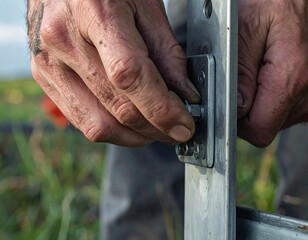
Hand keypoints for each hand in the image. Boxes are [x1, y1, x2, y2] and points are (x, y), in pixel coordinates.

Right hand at [27, 0, 199, 146]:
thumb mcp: (146, 5)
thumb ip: (167, 52)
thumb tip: (184, 94)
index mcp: (95, 13)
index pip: (131, 76)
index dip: (162, 109)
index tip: (184, 125)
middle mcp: (65, 41)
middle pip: (119, 108)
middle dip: (156, 128)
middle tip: (176, 128)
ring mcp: (49, 63)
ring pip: (99, 125)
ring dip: (135, 136)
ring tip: (154, 128)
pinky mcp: (45, 78)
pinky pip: (82, 120)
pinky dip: (112, 129)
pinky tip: (128, 122)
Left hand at [237, 0, 307, 146]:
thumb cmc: (273, 1)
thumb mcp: (246, 28)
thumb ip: (240, 71)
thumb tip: (236, 106)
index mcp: (291, 78)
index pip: (259, 129)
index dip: (237, 121)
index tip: (226, 104)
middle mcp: (307, 93)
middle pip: (265, 125)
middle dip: (246, 109)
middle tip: (240, 78)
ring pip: (274, 117)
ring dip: (258, 101)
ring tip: (255, 70)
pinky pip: (284, 107)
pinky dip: (271, 95)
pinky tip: (267, 73)